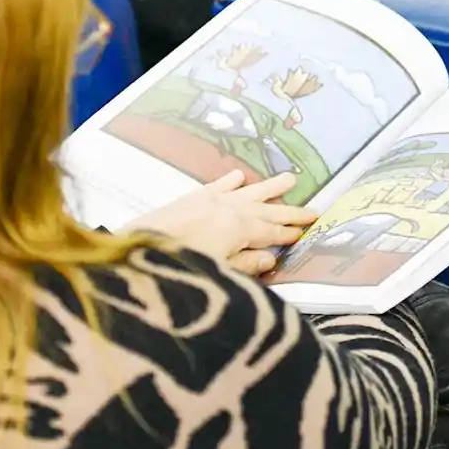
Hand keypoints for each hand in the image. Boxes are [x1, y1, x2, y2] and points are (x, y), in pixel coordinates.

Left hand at [125, 171, 318, 275]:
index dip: (290, 233)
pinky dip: (230, 181)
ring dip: (269, 187)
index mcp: (239, 228)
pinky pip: (216, 186)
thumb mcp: (220, 273)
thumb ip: (246, 265)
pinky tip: (239, 175)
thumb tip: (270, 258)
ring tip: (290, 178)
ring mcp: (210, 201)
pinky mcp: (190, 199)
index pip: (272, 232)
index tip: (307, 231)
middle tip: (313, 209)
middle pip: (266, 210)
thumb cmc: (181, 269)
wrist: (135, 254)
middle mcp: (229, 209)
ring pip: (247, 192)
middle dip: (290, 211)